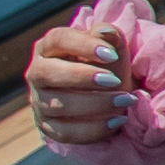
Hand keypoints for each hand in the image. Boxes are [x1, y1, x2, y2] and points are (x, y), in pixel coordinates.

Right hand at [22, 16, 136, 148]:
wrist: (107, 95)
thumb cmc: (107, 65)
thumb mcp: (112, 48)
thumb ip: (110, 36)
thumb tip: (106, 32)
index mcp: (49, 47)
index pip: (58, 39)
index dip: (83, 45)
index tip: (112, 54)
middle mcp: (38, 73)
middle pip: (48, 73)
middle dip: (82, 77)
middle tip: (115, 80)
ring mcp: (40, 101)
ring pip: (58, 105)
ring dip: (95, 104)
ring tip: (126, 100)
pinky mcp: (48, 126)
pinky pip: (65, 132)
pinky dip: (93, 129)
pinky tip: (118, 120)